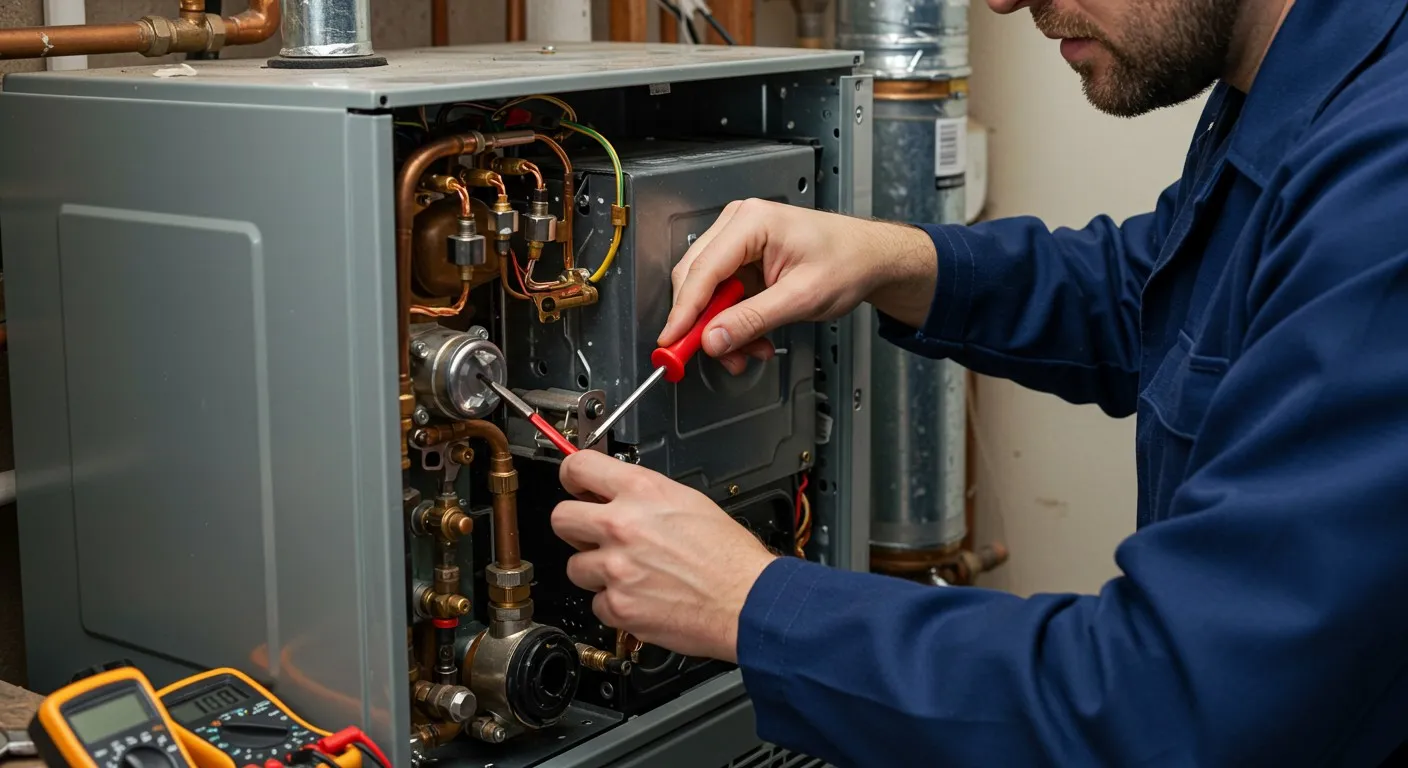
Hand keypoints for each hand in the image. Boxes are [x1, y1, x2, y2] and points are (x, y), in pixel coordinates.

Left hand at [551, 450, 776, 661]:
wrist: (747, 601)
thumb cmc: (729, 556)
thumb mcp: (690, 501)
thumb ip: (645, 496)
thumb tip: (617, 495)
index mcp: (641, 492)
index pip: (578, 467)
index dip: (571, 476)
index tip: (573, 484)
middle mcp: (622, 526)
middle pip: (560, 518)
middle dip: (575, 528)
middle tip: (594, 536)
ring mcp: (616, 568)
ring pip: (576, 567)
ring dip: (597, 572)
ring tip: (631, 574)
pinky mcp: (618, 606)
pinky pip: (597, 603)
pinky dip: (616, 604)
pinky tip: (642, 597)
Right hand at [660, 198, 937, 373]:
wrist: (870, 258)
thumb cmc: (847, 261)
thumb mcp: (801, 297)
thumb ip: (753, 320)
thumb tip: (713, 339)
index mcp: (751, 222)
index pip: (702, 270)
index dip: (684, 310)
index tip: (672, 341)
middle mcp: (738, 226)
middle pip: (696, 280)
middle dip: (705, 324)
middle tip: (716, 355)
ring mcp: (738, 244)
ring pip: (707, 293)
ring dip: (723, 329)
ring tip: (750, 351)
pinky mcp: (743, 263)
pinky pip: (723, 298)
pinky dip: (734, 323)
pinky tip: (754, 339)